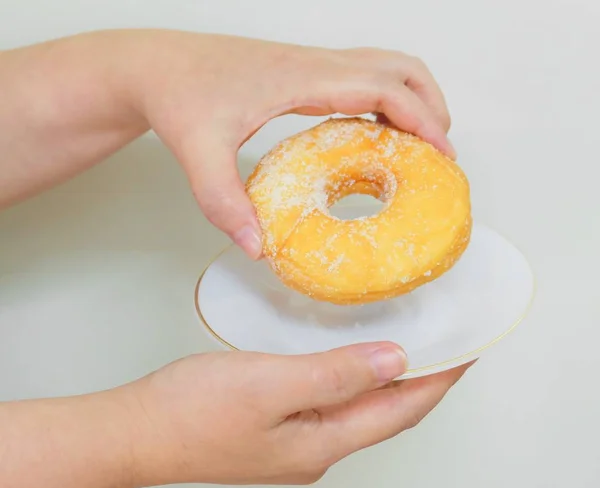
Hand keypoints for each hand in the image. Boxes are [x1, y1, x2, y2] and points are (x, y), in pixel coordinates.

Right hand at [123, 343, 470, 486]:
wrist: (138, 430)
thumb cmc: (194, 411)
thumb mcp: (272, 383)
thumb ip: (337, 374)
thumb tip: (395, 362)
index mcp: (323, 442)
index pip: (401, 410)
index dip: (439, 380)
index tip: (468, 350)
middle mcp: (317, 449)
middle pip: (386, 413)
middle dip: (423, 381)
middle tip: (447, 346)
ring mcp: (296, 442)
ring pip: (360, 408)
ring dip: (388, 379)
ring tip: (409, 347)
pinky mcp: (277, 428)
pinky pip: (333, 402)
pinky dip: (354, 378)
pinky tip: (349, 360)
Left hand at [130, 30, 454, 258]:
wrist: (155, 65)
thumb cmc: (178, 95)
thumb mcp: (199, 152)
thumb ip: (224, 201)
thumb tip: (257, 246)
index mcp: (300, 77)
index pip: (382, 86)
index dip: (421, 117)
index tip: (443, 152)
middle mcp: (312, 64)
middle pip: (399, 66)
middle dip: (432, 104)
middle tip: (440, 151)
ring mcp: (308, 64)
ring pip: (383, 65)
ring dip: (411, 97)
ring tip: (417, 144)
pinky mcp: (301, 72)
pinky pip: (359, 77)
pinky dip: (383, 100)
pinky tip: (371, 133)